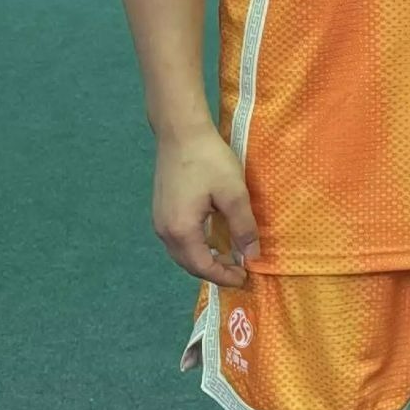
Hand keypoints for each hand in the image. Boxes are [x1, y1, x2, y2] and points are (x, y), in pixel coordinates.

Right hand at [153, 129, 258, 284]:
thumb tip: (251, 255)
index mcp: (181, 230)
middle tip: (239, 271)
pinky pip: (177, 240)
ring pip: (181, 253)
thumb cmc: (208, 160)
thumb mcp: (233, 193)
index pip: (202, 266)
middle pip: (188, 264)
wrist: (180, 132)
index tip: (245, 278)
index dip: (224, 276)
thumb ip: (243, 227)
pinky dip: (194, 247)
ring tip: (227, 258)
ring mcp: (159, 220)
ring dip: (203, 260)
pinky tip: (210, 240)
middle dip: (213, 272)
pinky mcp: (160, 209)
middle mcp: (164, 231)